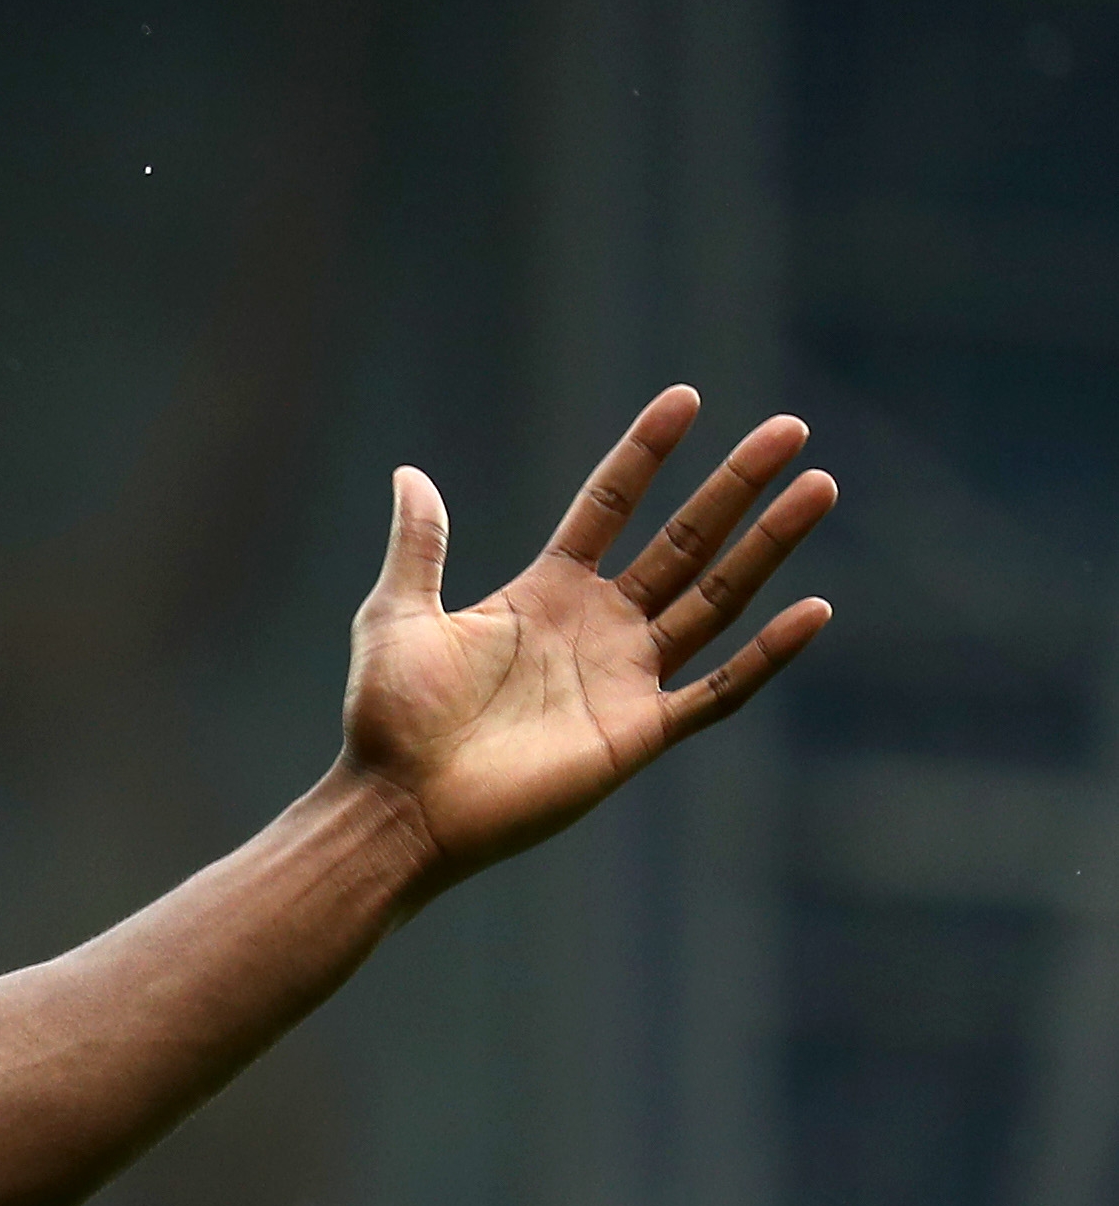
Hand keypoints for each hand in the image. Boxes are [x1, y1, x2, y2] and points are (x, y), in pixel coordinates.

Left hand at [336, 386, 833, 884]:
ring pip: (715, 599)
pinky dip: (767, 656)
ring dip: (768, 546)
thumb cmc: (388, 721)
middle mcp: (596, 628)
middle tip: (789, 430)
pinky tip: (812, 610)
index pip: (611, 507)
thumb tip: (410, 473)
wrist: (396, 806)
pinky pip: (719, 691)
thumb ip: (418, 545)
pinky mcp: (637, 733)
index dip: (645, 454)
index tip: (686, 399)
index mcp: (544, 593)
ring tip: (817, 487)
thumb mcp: (397, 616)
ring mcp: (624, 679)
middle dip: (735, 487)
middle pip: (684, 542)